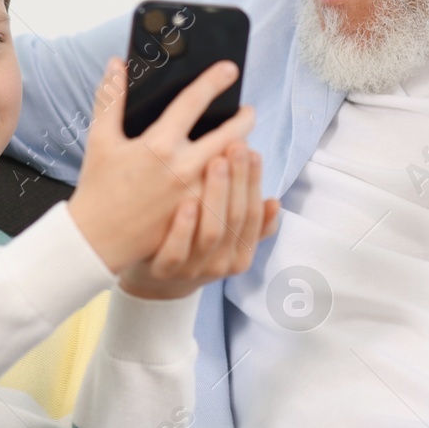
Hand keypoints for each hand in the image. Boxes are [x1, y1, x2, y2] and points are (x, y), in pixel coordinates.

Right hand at [66, 57, 256, 273]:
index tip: (230, 69)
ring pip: (235, 166)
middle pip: (229, 134)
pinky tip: (237, 174)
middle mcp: (183, 167)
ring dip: (243, 150)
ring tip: (242, 142)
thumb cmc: (99, 188)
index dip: (215, 80)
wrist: (96, 241)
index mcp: (159, 144)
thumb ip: (110, 98)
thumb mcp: (100, 140)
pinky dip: (237, 181)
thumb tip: (116, 64)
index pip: (194, 101)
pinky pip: (230, 194)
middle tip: (248, 111)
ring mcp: (195, 194)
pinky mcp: (200, 217)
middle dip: (244, 119)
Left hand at [119, 142, 280, 299]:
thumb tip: (274, 202)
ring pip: (212, 232)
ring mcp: (192, 269)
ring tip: (215, 161)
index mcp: (240, 256)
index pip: (254, 214)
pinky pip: (177, 251)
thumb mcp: (224, 239)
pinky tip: (186, 200)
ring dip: (216, 195)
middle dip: (239, 179)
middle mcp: (221, 265)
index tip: (252, 150)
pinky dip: (184, 227)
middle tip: (236, 145)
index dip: (254, 182)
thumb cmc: (193, 246)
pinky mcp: (163, 271)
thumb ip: (250, 223)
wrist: (153, 282)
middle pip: (236, 218)